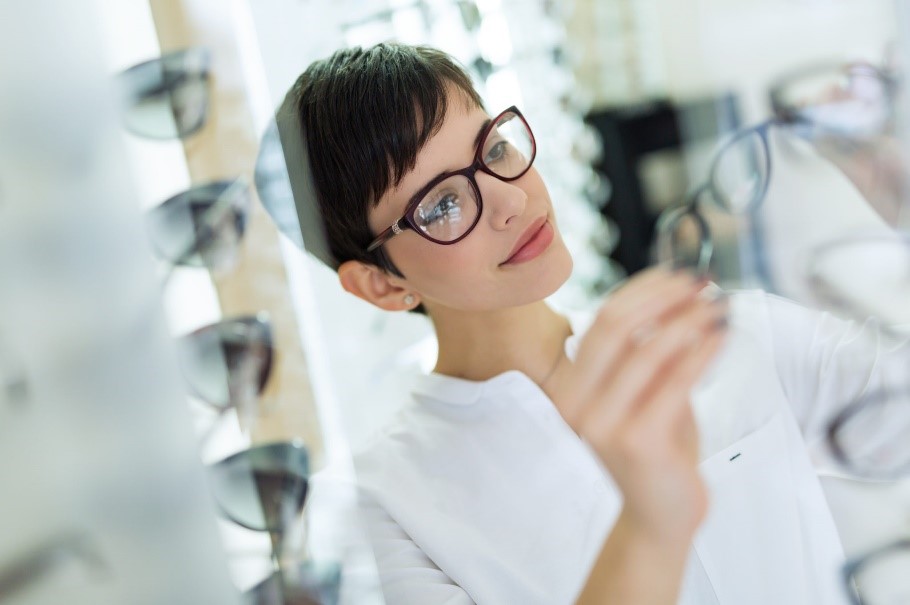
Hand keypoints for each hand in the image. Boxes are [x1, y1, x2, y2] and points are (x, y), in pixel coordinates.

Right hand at [558, 266, 728, 542]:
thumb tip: (680, 297)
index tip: (678, 274)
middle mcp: (576, 403)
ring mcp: (602, 423)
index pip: (602, 321)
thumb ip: (651, 355)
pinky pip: (674, 381)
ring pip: (647, 349)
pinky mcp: (636, 440)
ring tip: (718, 305)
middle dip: (663, 297)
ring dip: (688, 319)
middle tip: (701, 284)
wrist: (660, 517)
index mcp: (572, 388)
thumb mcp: (647, 395)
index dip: (642, 291)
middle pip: (614, 326)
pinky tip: (722, 335)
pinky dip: (702, 352)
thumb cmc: (658, 453)